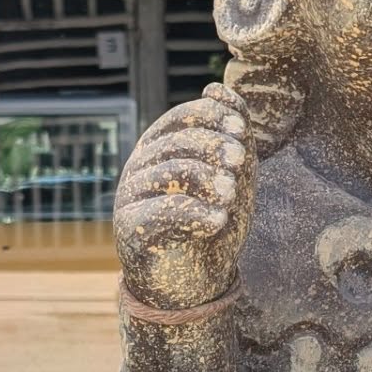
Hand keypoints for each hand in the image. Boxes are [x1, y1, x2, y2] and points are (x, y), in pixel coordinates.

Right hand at [115, 84, 253, 309]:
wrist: (196, 284)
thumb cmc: (214, 224)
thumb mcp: (234, 176)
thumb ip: (232, 133)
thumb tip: (218, 87)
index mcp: (164, 149)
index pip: (180, 118)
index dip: (210, 118)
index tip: (240, 131)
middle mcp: (142, 167)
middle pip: (173, 143)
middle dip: (211, 147)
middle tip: (239, 163)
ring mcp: (132, 198)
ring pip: (166, 174)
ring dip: (205, 180)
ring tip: (231, 195)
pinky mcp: (130, 231)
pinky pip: (159, 213)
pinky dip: (194, 214)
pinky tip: (219, 220)